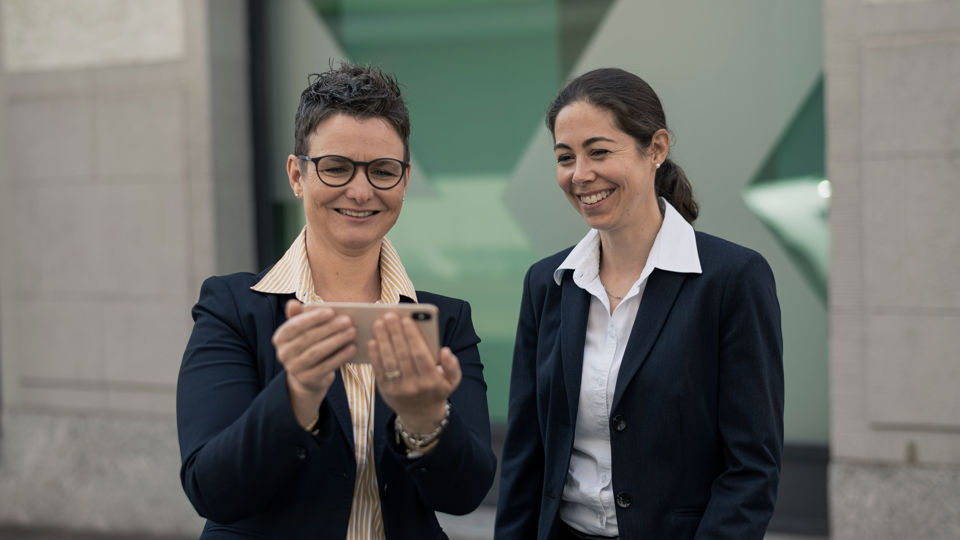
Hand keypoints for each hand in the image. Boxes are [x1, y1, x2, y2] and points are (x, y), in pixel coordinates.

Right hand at [272, 299, 355, 426]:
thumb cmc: (307, 345)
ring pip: (316, 352)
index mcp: (280, 338)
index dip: (313, 318)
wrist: (307, 376)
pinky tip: (352, 348)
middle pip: (308, 338)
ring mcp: (293, 368)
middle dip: (329, 328)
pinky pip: (325, 366)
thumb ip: (299, 316)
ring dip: (336, 341)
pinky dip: (340, 356)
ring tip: (352, 332)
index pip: (294, 325)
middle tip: (348, 320)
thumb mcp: (302, 330)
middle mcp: (283, 354)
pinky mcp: (307, 379)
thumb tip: (293, 303)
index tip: (331, 311)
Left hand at [368, 312, 460, 432]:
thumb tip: (445, 351)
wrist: (420, 415)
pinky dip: (375, 355)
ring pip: (389, 361)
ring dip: (383, 340)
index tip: (406, 319)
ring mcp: (398, 388)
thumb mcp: (452, 381)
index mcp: (432, 379)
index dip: (412, 336)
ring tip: (379, 323)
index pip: (420, 354)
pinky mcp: (385, 390)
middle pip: (402, 355)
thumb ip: (452, 365)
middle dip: (395, 333)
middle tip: (389, 315)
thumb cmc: (436, 389)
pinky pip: (379, 370)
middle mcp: (414, 385)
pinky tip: (372, 340)